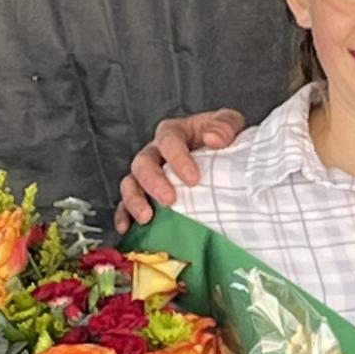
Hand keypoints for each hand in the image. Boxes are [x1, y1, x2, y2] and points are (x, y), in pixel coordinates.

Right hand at [115, 109, 246, 230]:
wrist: (228, 159)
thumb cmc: (225, 141)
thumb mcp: (231, 124)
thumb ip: (225, 126)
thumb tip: (213, 139)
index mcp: (174, 132)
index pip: (168, 140)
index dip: (177, 158)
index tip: (193, 178)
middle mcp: (156, 152)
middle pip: (144, 163)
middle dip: (153, 182)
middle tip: (169, 200)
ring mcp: (148, 175)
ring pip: (130, 183)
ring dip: (135, 200)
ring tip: (146, 217)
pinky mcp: (146, 196)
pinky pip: (127, 205)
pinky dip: (124, 216)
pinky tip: (128, 229)